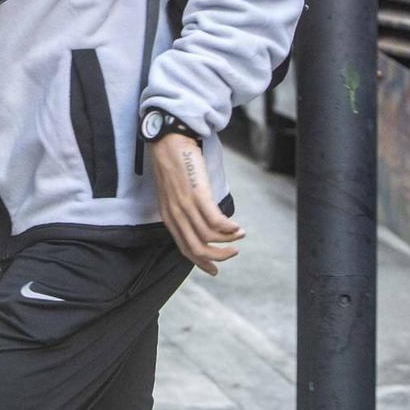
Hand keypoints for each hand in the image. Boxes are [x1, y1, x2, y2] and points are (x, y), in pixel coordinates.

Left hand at [148, 134, 242, 275]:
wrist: (169, 140)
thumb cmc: (172, 164)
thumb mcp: (171, 193)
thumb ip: (181, 210)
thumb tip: (199, 222)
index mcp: (169, 217)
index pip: (185, 249)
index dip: (201, 262)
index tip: (214, 269)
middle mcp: (175, 215)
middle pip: (197, 248)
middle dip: (218, 256)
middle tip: (233, 253)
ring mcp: (186, 205)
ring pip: (208, 237)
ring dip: (228, 240)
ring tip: (240, 234)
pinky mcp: (197, 193)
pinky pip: (215, 221)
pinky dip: (229, 228)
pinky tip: (237, 227)